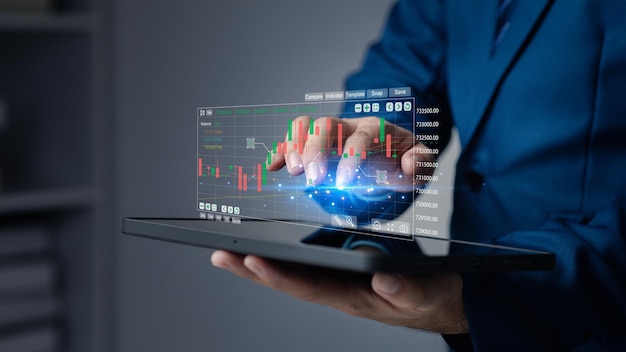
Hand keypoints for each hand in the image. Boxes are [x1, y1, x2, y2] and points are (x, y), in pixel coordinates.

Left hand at [211, 250, 468, 333]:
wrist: (439, 301)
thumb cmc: (430, 298)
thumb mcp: (427, 294)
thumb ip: (407, 291)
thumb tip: (384, 281)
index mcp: (353, 298)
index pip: (308, 287)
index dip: (278, 275)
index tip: (252, 259)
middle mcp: (337, 292)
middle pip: (288, 281)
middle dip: (251, 269)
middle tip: (220, 256)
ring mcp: (337, 284)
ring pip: (291, 275)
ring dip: (258, 264)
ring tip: (228, 253)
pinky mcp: (341, 274)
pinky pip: (303, 269)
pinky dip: (280, 260)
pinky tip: (263, 253)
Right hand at [266, 116, 435, 190]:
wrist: (390, 156)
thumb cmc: (403, 160)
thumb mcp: (421, 163)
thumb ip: (421, 163)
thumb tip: (408, 164)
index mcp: (377, 130)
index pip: (361, 136)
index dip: (351, 156)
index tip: (343, 182)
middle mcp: (350, 126)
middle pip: (327, 124)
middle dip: (316, 150)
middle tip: (313, 178)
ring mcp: (330, 134)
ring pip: (307, 125)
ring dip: (296, 146)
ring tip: (293, 171)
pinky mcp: (315, 144)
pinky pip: (293, 139)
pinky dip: (281, 151)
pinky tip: (273, 167)